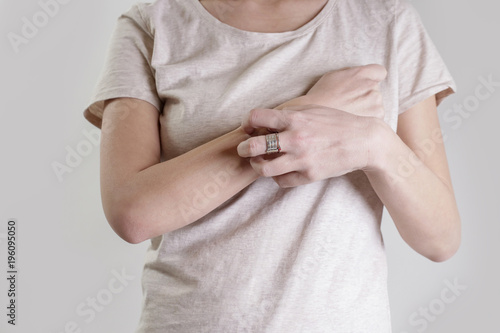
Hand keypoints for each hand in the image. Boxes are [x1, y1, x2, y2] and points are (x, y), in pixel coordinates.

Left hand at [237, 105, 382, 187]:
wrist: (363, 141)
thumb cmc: (337, 123)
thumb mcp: (313, 109)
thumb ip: (289, 113)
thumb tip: (266, 119)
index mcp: (295, 118)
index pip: (256, 116)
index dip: (247, 122)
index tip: (248, 127)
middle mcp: (295, 139)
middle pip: (253, 146)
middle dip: (243, 148)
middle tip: (244, 149)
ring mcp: (302, 159)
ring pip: (263, 169)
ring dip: (256, 166)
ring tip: (258, 162)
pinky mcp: (309, 175)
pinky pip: (281, 181)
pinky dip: (276, 177)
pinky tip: (279, 170)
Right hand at [277, 64, 386, 118]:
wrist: (314, 118)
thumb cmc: (321, 97)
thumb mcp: (333, 76)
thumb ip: (352, 73)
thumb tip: (361, 75)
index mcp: (362, 74)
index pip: (379, 72)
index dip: (372, 79)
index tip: (363, 86)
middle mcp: (372, 87)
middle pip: (376, 90)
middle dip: (365, 96)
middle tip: (348, 103)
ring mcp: (376, 104)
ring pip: (377, 105)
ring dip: (367, 109)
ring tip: (348, 113)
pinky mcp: (376, 119)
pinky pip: (376, 118)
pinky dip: (366, 120)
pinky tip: (352, 121)